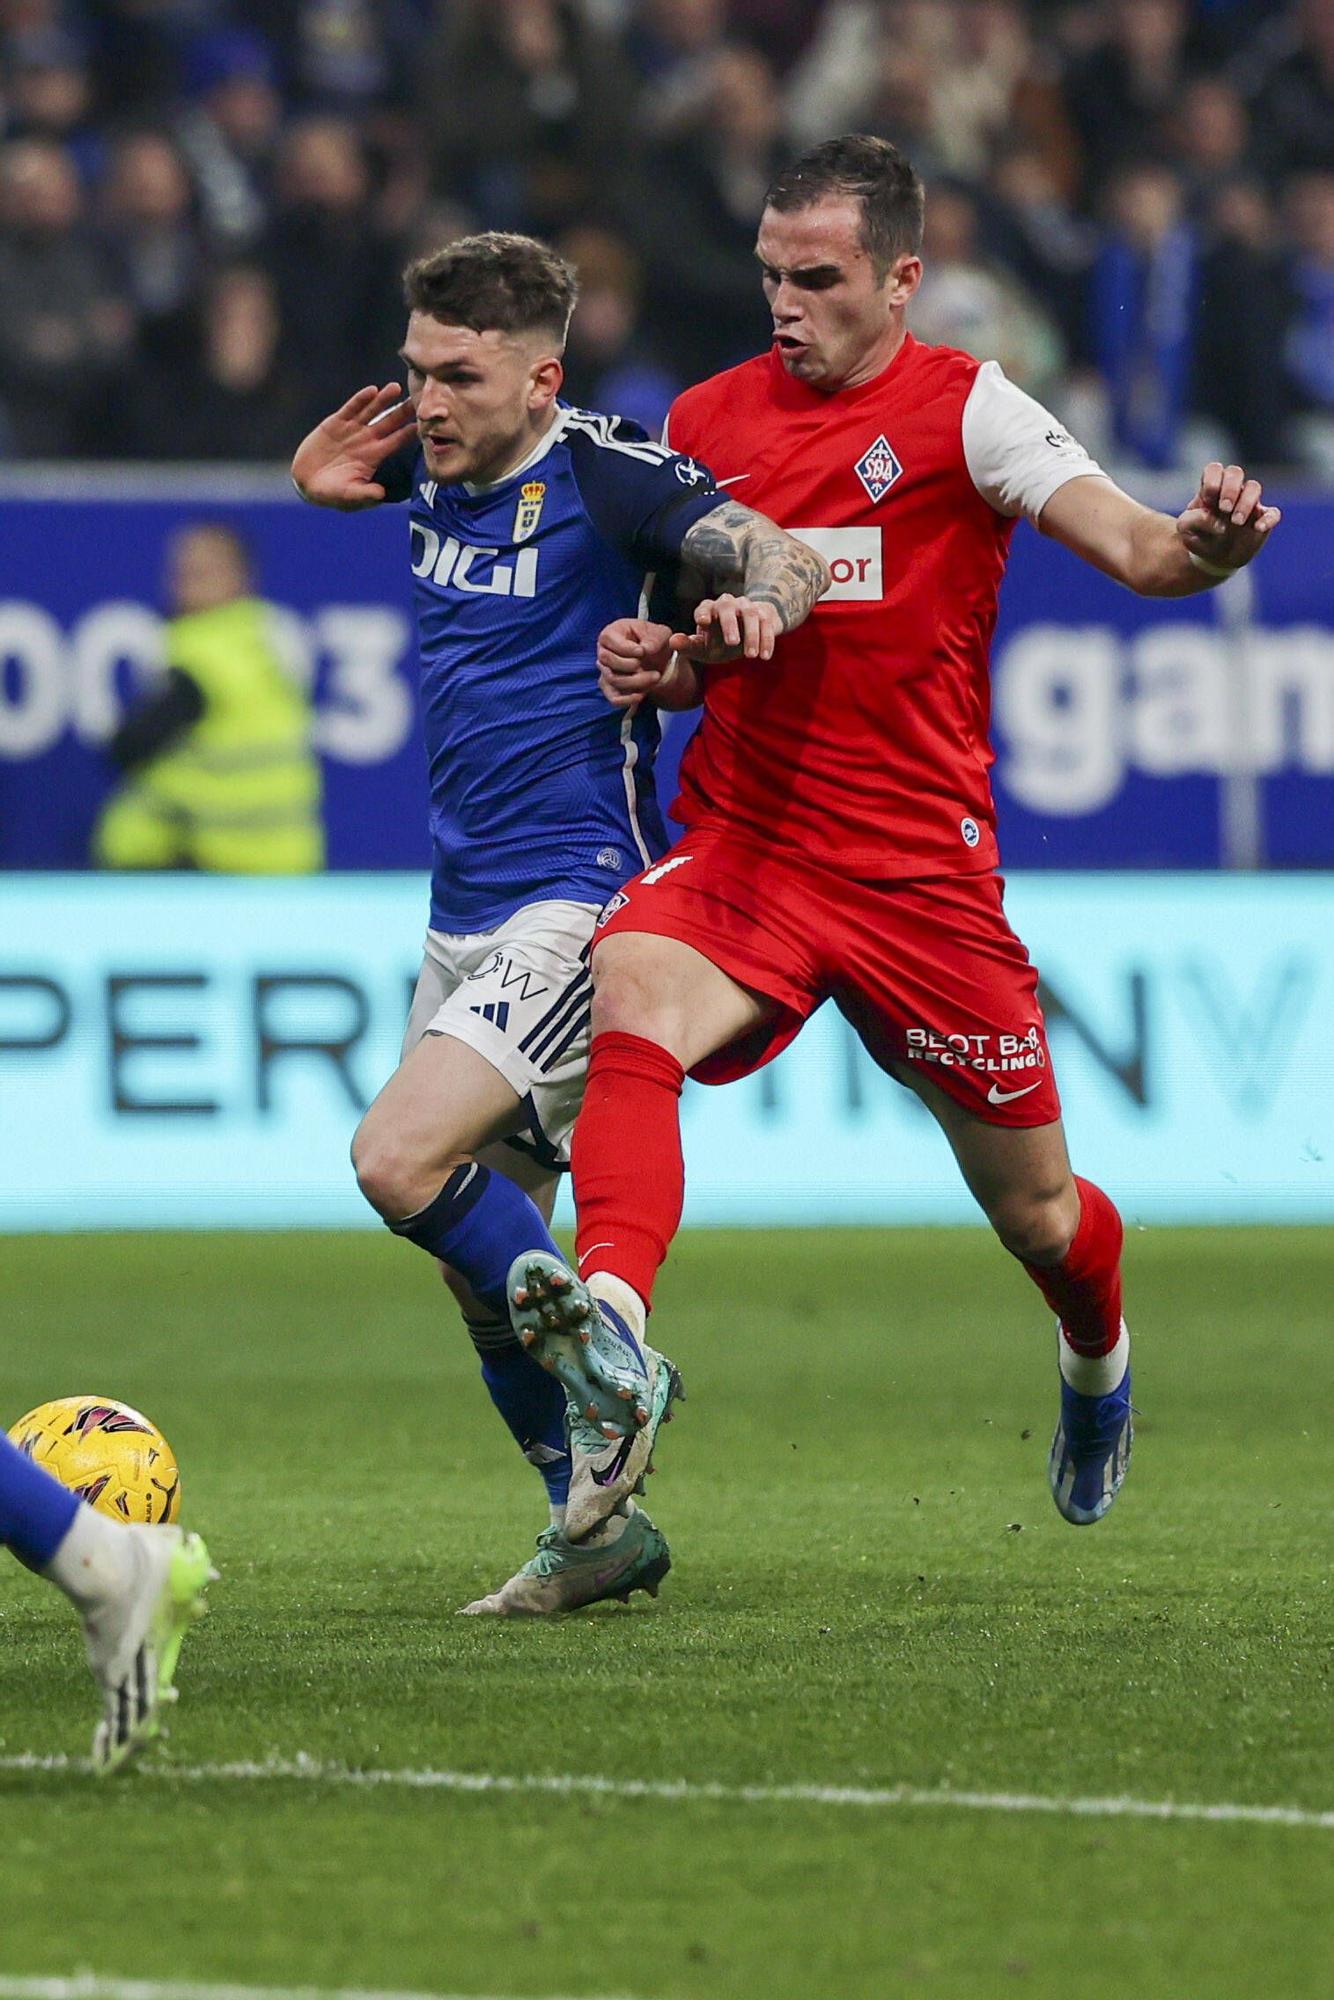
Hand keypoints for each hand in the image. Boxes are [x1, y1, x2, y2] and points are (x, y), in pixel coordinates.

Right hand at [292, 382, 417, 509]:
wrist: (307, 482)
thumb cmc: (332, 493)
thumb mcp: (349, 496)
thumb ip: (365, 494)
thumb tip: (381, 494)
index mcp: (374, 456)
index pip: (395, 442)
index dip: (408, 433)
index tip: (422, 425)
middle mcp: (366, 440)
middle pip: (388, 422)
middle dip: (402, 411)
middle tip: (418, 400)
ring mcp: (352, 430)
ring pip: (371, 411)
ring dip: (383, 399)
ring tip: (396, 387)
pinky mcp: (335, 423)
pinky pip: (350, 409)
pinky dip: (360, 400)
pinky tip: (371, 391)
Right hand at [596, 617, 674, 708]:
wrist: (658, 658)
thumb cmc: (654, 641)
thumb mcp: (660, 634)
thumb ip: (655, 638)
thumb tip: (645, 649)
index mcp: (611, 633)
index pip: (609, 640)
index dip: (626, 648)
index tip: (643, 651)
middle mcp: (604, 652)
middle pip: (608, 661)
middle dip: (631, 666)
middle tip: (652, 667)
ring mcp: (605, 671)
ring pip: (613, 680)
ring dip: (636, 681)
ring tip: (655, 677)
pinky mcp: (611, 688)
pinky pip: (613, 698)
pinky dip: (628, 699)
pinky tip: (642, 695)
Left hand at [673, 593, 781, 662]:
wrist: (747, 635)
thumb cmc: (719, 642)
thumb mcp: (704, 648)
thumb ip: (689, 646)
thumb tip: (672, 642)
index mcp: (709, 609)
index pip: (704, 607)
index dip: (703, 613)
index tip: (703, 622)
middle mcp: (727, 604)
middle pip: (727, 607)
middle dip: (730, 624)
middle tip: (732, 643)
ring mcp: (747, 607)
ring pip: (750, 615)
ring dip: (751, 635)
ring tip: (750, 656)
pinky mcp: (764, 614)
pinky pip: (766, 624)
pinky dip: (766, 640)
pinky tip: (764, 656)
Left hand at [1176, 461, 1280, 572]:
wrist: (1213, 559)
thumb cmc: (1199, 537)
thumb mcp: (1185, 530)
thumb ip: (1192, 520)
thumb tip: (1216, 520)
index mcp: (1211, 489)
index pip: (1214, 469)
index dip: (1212, 481)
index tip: (1208, 500)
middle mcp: (1232, 491)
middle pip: (1235, 472)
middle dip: (1230, 488)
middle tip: (1224, 509)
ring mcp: (1249, 503)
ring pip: (1254, 487)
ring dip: (1246, 502)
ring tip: (1236, 522)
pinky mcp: (1262, 519)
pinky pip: (1273, 513)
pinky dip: (1269, 519)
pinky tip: (1258, 528)